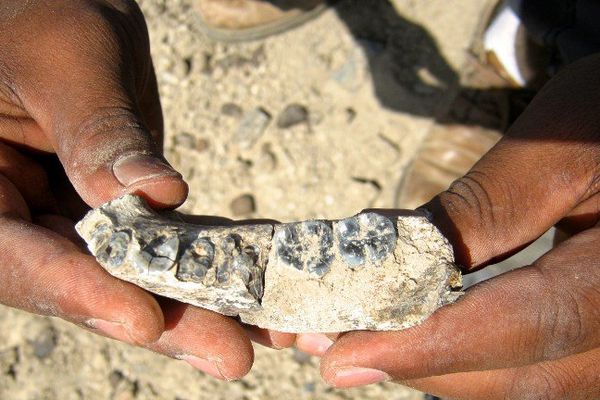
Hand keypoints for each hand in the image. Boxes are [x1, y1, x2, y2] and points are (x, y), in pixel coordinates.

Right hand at [0, 0, 292, 380]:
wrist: (59, 10)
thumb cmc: (41, 13)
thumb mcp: (64, 58)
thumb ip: (98, 130)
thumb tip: (156, 196)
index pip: (14, 257)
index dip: (78, 292)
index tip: (143, 320)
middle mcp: (14, 216)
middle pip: (83, 283)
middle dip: (161, 317)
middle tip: (229, 352)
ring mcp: (67, 218)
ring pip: (131, 273)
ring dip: (199, 302)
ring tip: (263, 328)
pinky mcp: (114, 213)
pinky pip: (161, 242)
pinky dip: (207, 260)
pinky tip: (256, 276)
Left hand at [309, 54, 599, 397]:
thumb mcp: (557, 146)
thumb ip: (483, 207)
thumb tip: (389, 256)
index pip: (529, 325)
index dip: (432, 346)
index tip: (343, 357)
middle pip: (522, 374)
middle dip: (422, 364)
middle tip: (336, 348)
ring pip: (525, 379)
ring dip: (439, 367)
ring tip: (365, 344)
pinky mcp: (597, 337)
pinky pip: (535, 363)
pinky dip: (471, 355)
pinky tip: (421, 336)